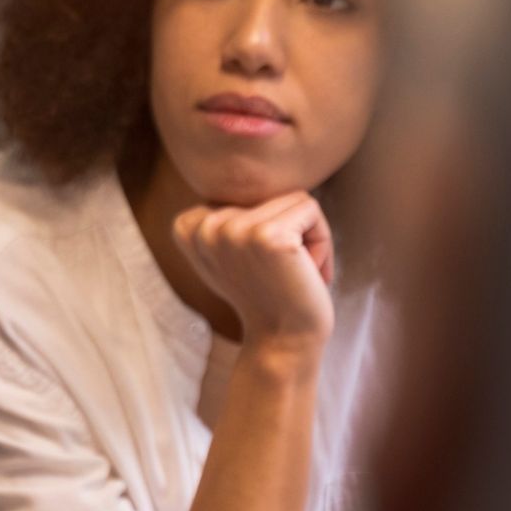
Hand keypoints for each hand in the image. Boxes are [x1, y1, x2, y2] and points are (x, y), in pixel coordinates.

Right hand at [172, 191, 334, 345]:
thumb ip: (224, 218)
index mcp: (187, 227)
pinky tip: (308, 271)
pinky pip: (312, 211)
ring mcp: (233, 230)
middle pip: (270, 192)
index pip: (243, 193)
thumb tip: (243, 169)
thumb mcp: (229, 252)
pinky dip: (322, 241)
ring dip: (307, 236)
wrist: (283, 341)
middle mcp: (205, 226)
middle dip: (289, 230)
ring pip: (294, 199)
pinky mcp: (267, 237)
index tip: (260, 264)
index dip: (263, 225)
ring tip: (294, 270)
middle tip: (281, 272)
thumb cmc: (267, 295)